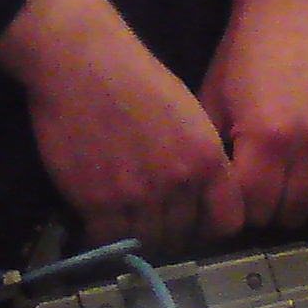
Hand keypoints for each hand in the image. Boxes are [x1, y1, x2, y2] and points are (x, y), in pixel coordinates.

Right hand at [0, 0, 241, 253]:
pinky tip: (100, 218)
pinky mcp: (97, 202)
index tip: (194, 221)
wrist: (82, 62)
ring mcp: (138, 195)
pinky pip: (108, 240)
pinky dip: (104, 235)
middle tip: (153, 219)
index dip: (209, 226)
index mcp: (207, 158)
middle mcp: (179, 183)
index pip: (226, 222)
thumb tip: (199, 197)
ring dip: (139, 237)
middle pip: (184, 237)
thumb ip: (199, 159)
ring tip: (126, 219)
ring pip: (148, 244)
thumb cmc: (135, 77)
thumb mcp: (188, 115)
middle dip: (172, 233)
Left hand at [200, 0, 307, 229]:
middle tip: (264, 191)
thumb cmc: (247, 49)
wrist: (294, 4)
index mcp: (265, 139)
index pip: (253, 210)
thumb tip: (211, 192)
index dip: (240, 210)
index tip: (237, 200)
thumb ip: (214, 151)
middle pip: (291, 213)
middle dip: (272, 209)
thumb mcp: (213, 97)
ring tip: (294, 183)